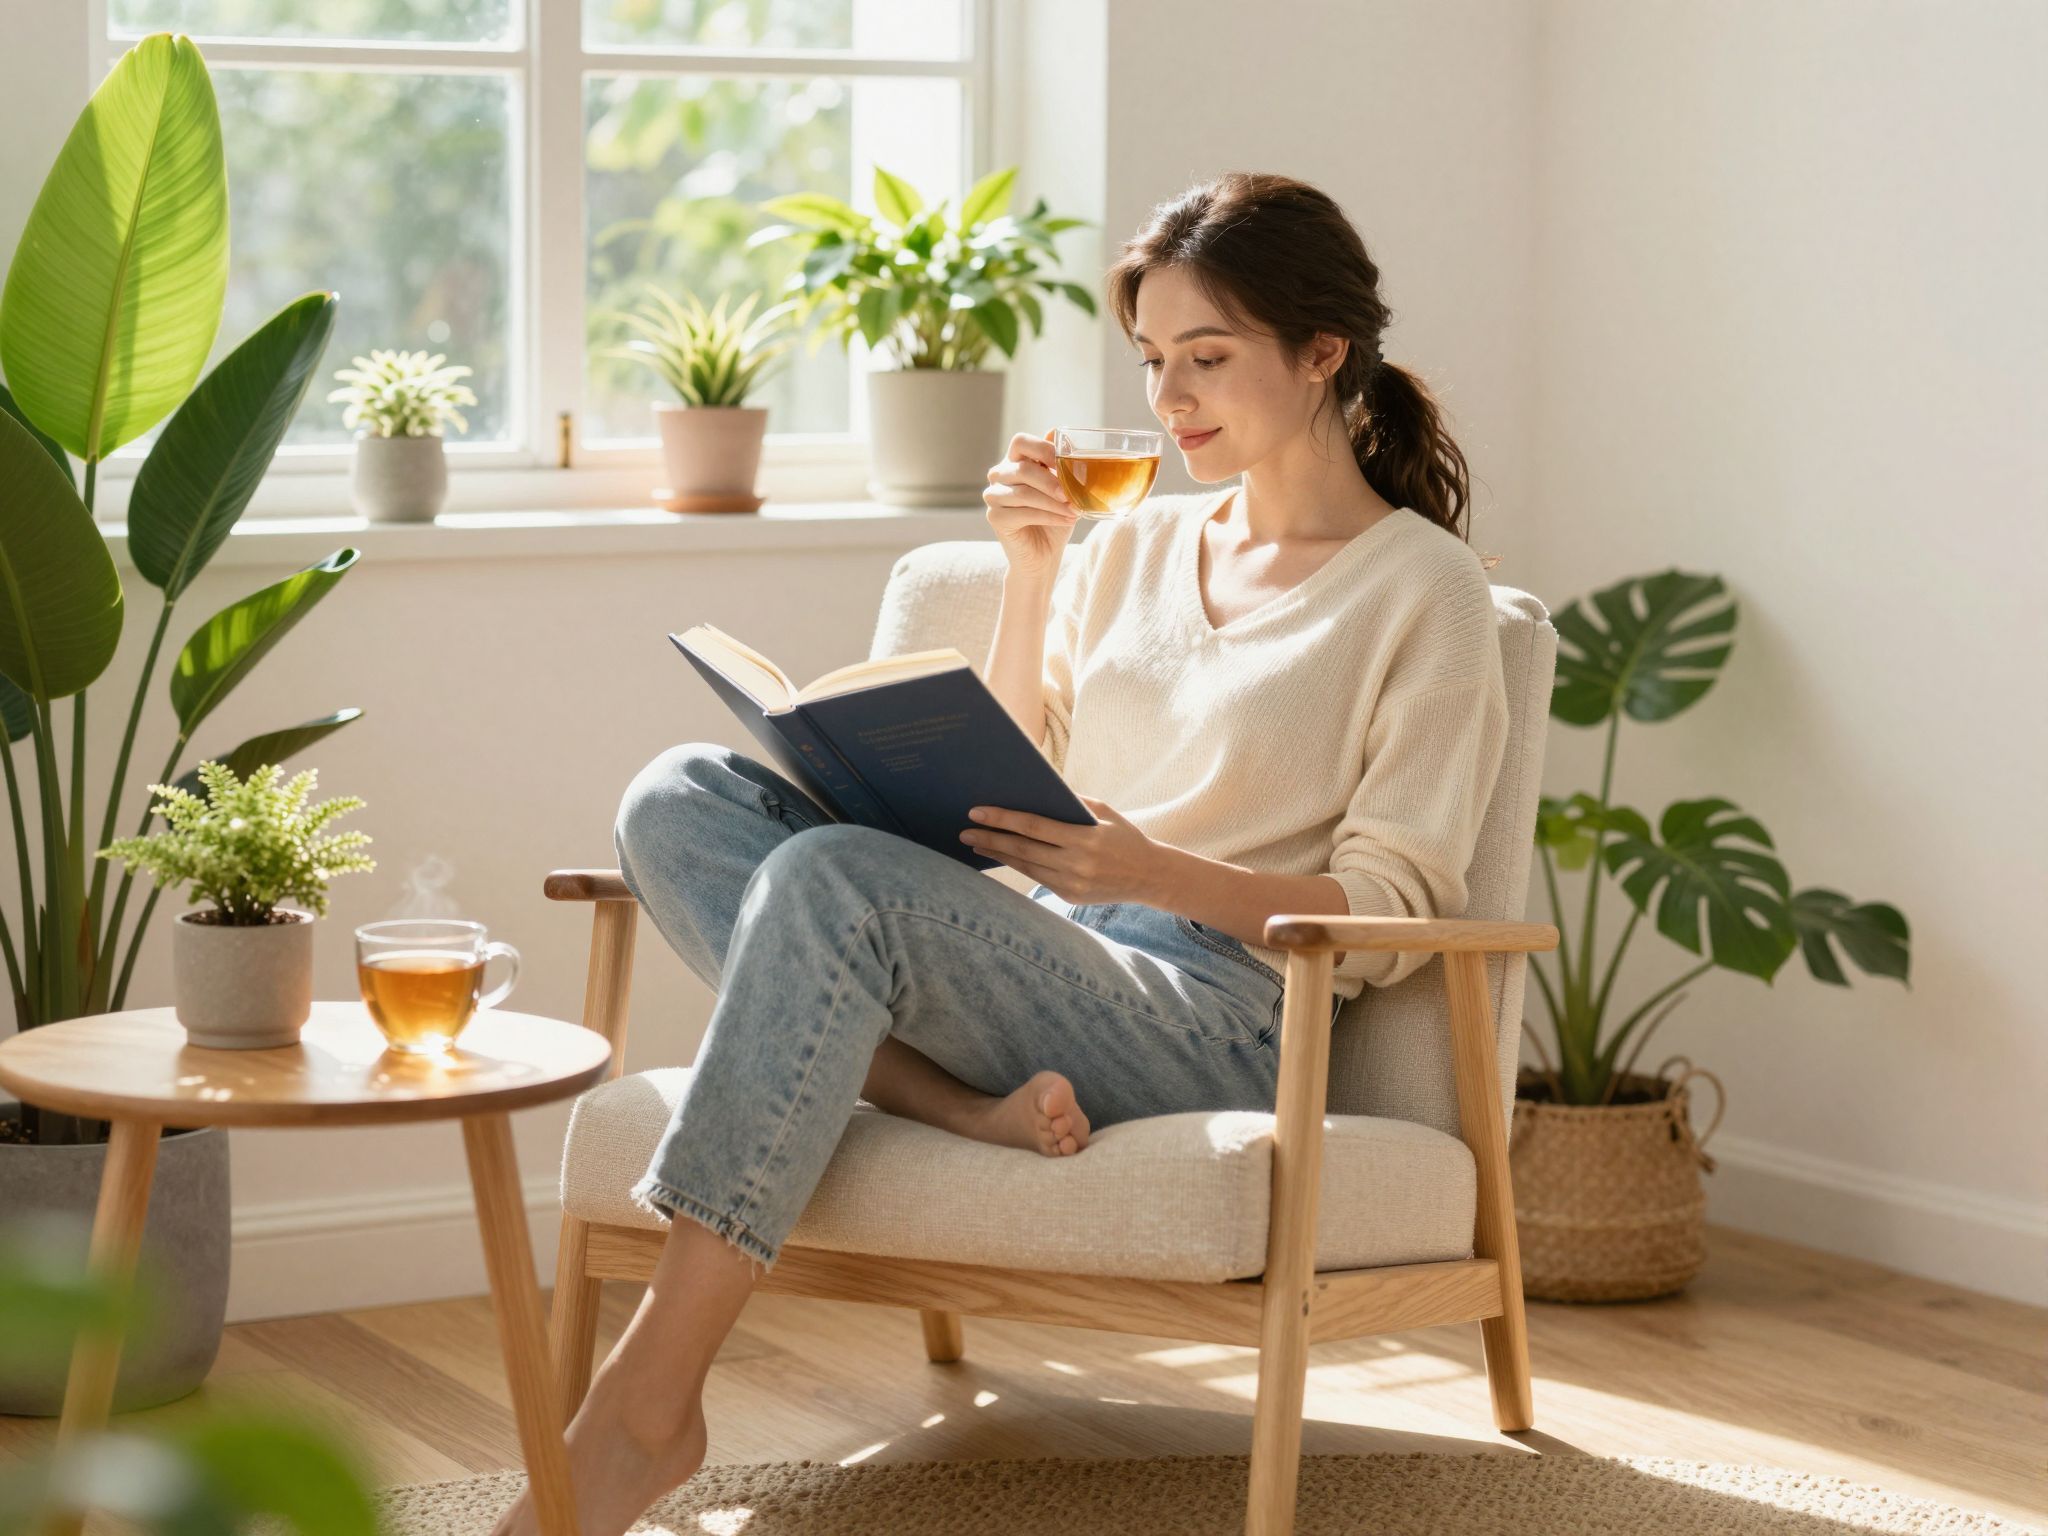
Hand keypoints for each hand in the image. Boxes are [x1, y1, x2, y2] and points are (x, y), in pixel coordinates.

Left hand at [958, 796, 1173, 904]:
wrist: (1149, 876)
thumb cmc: (1124, 836)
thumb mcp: (1104, 812)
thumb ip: (1072, 802)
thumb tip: (1033, 789)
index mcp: (1085, 839)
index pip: (1033, 827)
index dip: (1003, 819)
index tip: (977, 811)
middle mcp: (1076, 864)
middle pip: (1022, 849)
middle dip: (990, 838)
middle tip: (964, 830)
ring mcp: (1072, 884)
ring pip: (1025, 867)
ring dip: (997, 854)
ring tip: (975, 843)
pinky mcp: (1069, 897)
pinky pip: (1036, 878)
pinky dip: (1016, 865)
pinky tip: (1000, 856)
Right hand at [983, 428, 1080, 583]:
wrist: (1044, 555)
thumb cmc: (1054, 518)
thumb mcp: (1063, 489)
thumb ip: (1059, 464)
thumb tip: (1058, 431)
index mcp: (1015, 462)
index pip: (1021, 441)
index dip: (1042, 448)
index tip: (1064, 461)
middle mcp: (999, 476)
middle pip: (1023, 469)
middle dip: (1052, 482)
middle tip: (1072, 495)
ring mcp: (993, 497)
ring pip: (1024, 493)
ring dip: (1054, 503)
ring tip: (1075, 511)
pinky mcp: (994, 518)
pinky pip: (1023, 513)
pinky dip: (1049, 517)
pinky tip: (1066, 520)